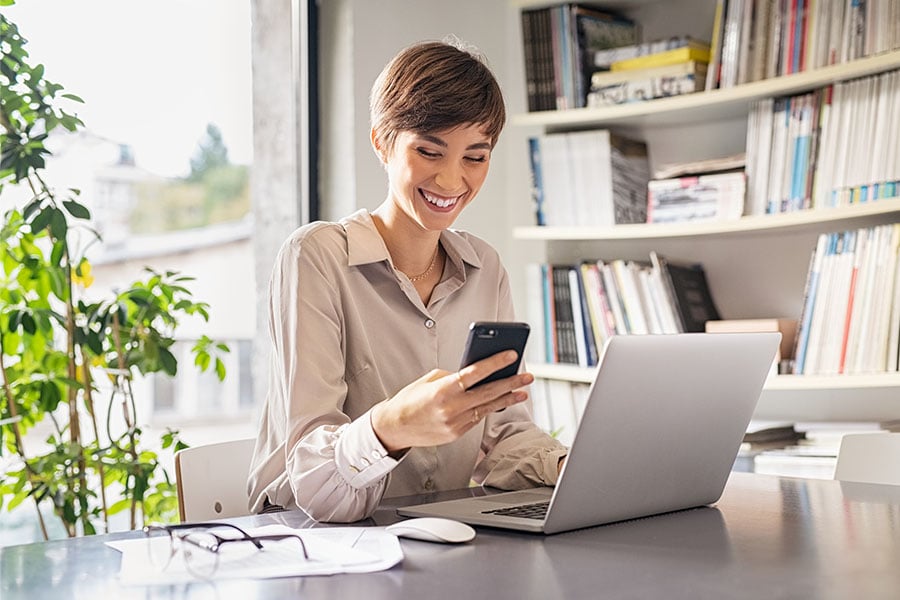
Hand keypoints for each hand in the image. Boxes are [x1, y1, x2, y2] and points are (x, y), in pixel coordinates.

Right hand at [371, 350, 532, 451]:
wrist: (394, 428)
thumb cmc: (410, 399)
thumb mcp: (428, 380)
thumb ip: (452, 377)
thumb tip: (475, 375)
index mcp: (442, 390)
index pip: (474, 373)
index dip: (495, 363)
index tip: (511, 355)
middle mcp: (451, 408)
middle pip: (488, 393)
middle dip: (510, 383)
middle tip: (527, 376)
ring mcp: (455, 423)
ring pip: (487, 408)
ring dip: (506, 399)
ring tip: (522, 391)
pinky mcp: (456, 433)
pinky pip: (477, 418)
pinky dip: (487, 409)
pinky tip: (499, 402)